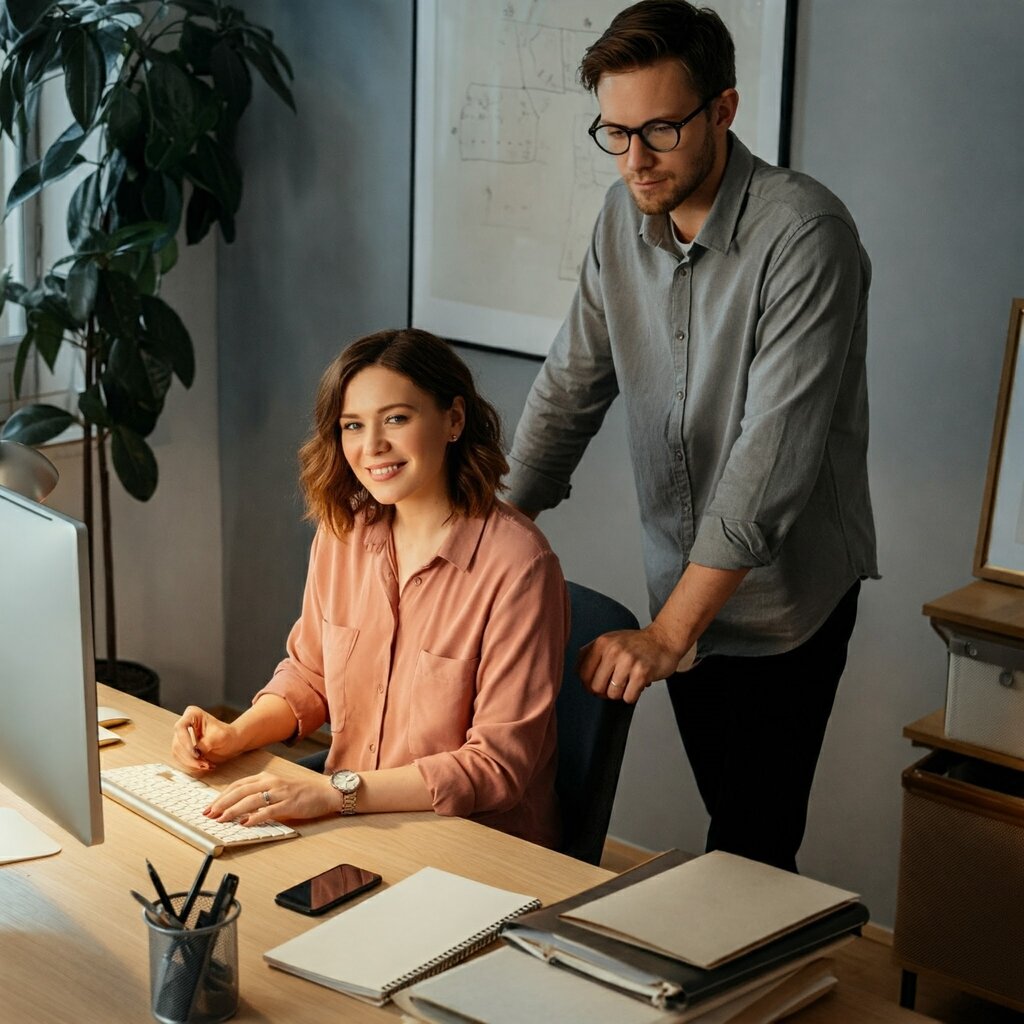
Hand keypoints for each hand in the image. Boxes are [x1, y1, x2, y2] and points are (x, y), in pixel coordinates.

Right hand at [171, 706, 242, 771]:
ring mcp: (181, 735)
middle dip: (190, 757)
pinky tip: (202, 765)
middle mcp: (184, 723)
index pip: (181, 728)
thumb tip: (196, 751)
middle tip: (204, 764)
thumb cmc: (226, 735)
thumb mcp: (220, 737)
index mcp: (192, 714)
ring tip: (206, 765)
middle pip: (178, 743)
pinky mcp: (181, 746)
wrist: (230, 741)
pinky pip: (179, 758)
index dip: (185, 742)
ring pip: (177, 752)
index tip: (196, 754)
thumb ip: (207, 743)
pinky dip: (190, 764)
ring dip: (190, 762)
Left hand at [203, 771, 339, 824]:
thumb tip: (238, 808)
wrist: (325, 792)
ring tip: (221, 819)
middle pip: (241, 791)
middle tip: (209, 814)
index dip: (222, 795)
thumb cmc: (301, 793)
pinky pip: (268, 811)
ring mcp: (280, 792)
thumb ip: (260, 795)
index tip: (209, 806)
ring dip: (233, 810)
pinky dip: (255, 817)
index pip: (238, 785)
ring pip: (251, 800)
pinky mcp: (289, 804)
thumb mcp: (277, 789)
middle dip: (222, 803)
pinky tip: (245, 823)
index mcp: (266, 777)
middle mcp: (271, 782)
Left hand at [578, 623, 681, 703]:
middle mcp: (613, 651)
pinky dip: (632, 696)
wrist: (664, 639)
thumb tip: (576, 671)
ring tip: (627, 684)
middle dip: (603, 692)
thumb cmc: (636, 643)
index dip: (587, 684)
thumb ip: (591, 653)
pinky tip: (636, 686)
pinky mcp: (642, 673)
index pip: (582, 673)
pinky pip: (628, 697)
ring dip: (620, 694)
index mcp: (602, 643)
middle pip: (595, 687)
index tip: (595, 685)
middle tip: (613, 688)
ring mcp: (628, 661)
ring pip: (612, 694)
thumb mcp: (610, 640)